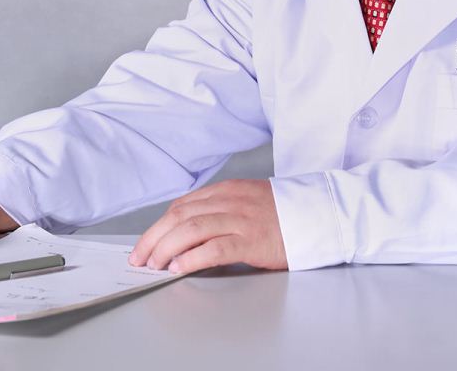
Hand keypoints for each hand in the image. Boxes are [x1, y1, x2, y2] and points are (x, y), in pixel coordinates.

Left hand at [129, 179, 287, 274]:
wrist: (316, 215)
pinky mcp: (252, 240)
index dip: (159, 225)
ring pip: (192, 229)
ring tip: (154, 264)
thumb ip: (220, 210)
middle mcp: (230, 200)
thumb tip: (187, 233)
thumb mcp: (247, 202)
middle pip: (180, 216)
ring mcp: (241, 219)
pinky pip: (215, 247)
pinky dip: (193, 257)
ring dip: (166, 248)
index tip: (145, 243)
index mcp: (227, 190)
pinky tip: (179, 267)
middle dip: (154, 237)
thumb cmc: (282, 214)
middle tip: (140, 257)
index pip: (182, 205)